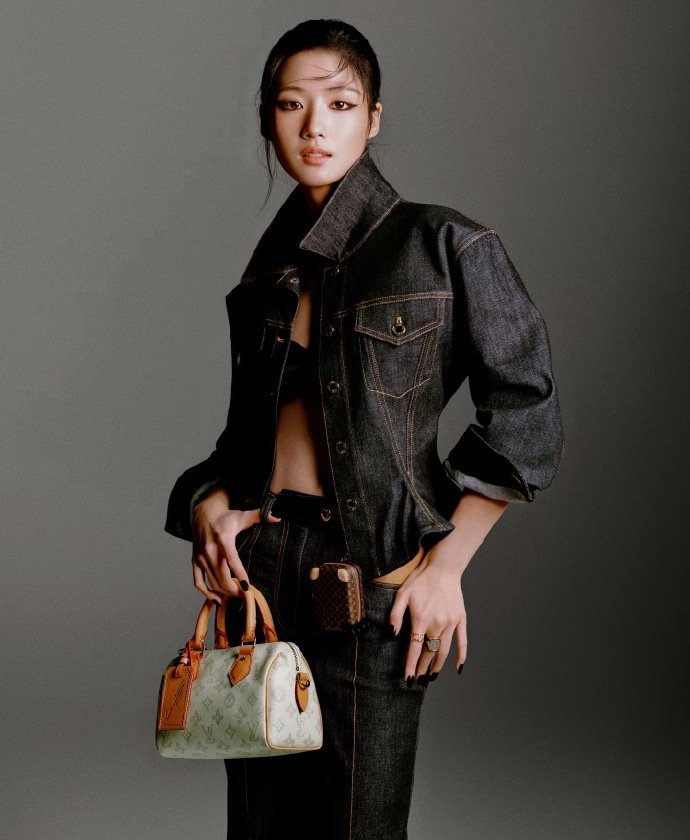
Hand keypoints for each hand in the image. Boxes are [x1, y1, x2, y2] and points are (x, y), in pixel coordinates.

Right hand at [190, 488, 280, 603]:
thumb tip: (276, 518)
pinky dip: (206, 593)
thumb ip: (259, 516)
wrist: (204, 514)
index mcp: (223, 539)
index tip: (247, 587)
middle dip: (234, 590)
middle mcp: (210, 550)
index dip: (240, 575)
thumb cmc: (226, 517)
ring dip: (224, 592)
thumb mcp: (243, 515)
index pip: (232, 561)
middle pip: (221, 577)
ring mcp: (201, 557)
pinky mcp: (195, 561)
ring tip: (236, 595)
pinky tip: (217, 598)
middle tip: (244, 595)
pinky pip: (198, 582)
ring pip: (212, 582)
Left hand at [388, 550, 466, 682]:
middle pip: (429, 652)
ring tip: (432, 675)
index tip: (408, 680)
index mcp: (420, 619)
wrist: (443, 568)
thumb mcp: (402, 594)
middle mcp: (437, 624)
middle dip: (422, 667)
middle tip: (417, 678)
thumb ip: (395, 615)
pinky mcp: (460, 619)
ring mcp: (450, 623)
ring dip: (438, 665)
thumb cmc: (420, 580)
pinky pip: (462, 641)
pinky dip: (461, 656)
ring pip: (444, 650)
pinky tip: (458, 667)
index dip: (410, 666)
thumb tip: (392, 634)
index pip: (414, 649)